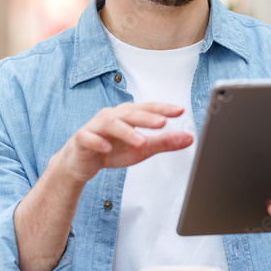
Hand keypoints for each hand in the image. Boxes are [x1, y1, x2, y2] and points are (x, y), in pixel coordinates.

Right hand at [15, 102, 192, 270]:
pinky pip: (88, 137)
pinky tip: (106, 147)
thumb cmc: (112, 150)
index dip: (163, 107)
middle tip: (163, 123)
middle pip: (130, 112)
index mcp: (127, 115)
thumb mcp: (142, 149)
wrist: (80, 162)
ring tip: (141, 141)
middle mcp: (112, 116)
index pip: (147, 108)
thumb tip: (189, 138)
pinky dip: (97, 141)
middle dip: (147, 117)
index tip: (180, 110)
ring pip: (110, 122)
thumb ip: (164, 143)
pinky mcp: (81, 139)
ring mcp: (95, 126)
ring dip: (126, 131)